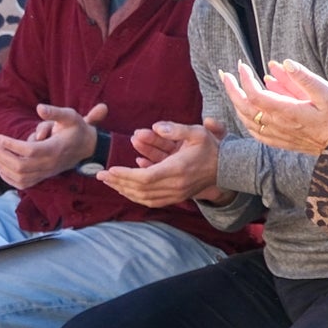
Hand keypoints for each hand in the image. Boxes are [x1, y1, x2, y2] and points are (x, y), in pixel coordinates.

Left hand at [0, 101, 105, 189]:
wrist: (87, 147)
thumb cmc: (76, 129)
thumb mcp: (70, 116)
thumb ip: (55, 112)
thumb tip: (39, 108)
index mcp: (55, 149)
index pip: (28, 151)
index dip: (10, 145)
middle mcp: (50, 164)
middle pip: (20, 166)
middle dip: (2, 154)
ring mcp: (46, 172)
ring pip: (19, 177)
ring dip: (2, 166)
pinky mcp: (43, 177)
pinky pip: (22, 183)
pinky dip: (7, 177)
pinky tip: (0, 165)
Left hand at [98, 119, 222, 206]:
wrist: (227, 167)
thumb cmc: (210, 147)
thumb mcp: (197, 132)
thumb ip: (176, 129)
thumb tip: (156, 126)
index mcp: (177, 169)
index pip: (145, 177)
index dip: (125, 175)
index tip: (110, 169)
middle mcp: (176, 185)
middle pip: (140, 189)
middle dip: (118, 182)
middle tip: (100, 176)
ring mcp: (177, 194)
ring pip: (144, 197)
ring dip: (124, 191)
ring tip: (110, 183)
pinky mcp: (177, 197)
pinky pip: (152, 201)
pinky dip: (136, 197)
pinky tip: (125, 190)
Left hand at [219, 60, 327, 156]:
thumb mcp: (327, 94)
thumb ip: (305, 78)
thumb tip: (286, 63)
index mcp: (286, 111)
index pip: (254, 94)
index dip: (245, 79)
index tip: (242, 65)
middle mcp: (277, 124)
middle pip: (244, 107)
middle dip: (232, 88)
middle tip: (225, 74)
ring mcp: (276, 134)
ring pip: (246, 119)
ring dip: (235, 103)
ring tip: (233, 89)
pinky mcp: (279, 142)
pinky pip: (254, 132)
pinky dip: (244, 120)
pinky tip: (245, 113)